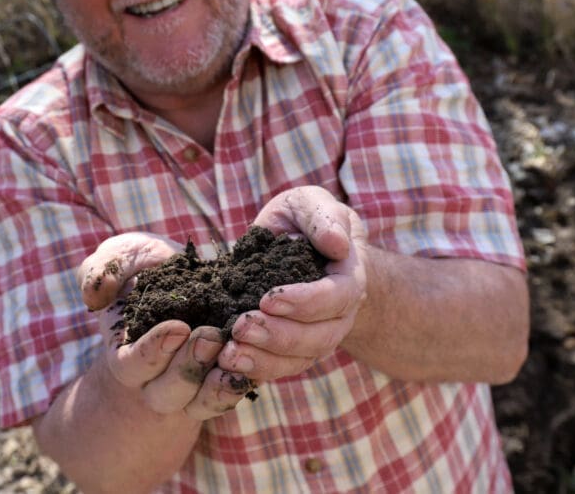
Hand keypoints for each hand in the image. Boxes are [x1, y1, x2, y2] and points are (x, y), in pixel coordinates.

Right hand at [78, 233, 253, 418]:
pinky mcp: (222, 380)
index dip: (153, 351)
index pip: (133, 365)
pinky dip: (241, 383)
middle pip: (167, 393)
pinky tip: (253, 363)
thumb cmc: (145, 268)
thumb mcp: (122, 257)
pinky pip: (229, 396)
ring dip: (217, 384)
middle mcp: (156, 379)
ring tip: (234, 354)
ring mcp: (191, 386)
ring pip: (199, 403)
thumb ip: (102, 270)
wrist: (184, 277)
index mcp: (126, 354)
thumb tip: (95, 295)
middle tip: (210, 337)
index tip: (178, 327)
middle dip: (188, 367)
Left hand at [218, 187, 368, 382]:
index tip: (269, 299)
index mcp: (347, 278)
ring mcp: (317, 336)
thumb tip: (337, 244)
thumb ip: (323, 218)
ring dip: (264, 360)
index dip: (306, 303)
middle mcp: (338, 315)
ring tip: (229, 354)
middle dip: (279, 336)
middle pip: (319, 337)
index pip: (337, 297)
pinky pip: (280, 367)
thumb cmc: (307, 221)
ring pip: (299, 359)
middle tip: (241, 327)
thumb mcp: (311, 204)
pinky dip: (255, 370)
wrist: (303, 244)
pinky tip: (226, 364)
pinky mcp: (293, 349)